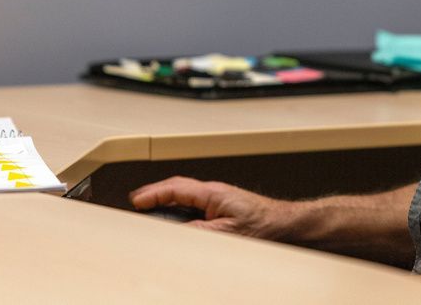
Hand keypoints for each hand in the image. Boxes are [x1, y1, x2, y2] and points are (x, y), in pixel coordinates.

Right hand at [129, 176, 290, 238]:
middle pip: (177, 189)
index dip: (152, 194)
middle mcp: (214, 192)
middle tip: (137, 203)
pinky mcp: (223, 207)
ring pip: (186, 196)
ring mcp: (218, 199)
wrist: (285, 223)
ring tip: (150, 208)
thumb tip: (175, 232)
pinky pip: (194, 204)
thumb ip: (199, 231)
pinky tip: (176, 217)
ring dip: (167, 200)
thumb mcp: (226, 232)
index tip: (135, 201)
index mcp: (212, 193)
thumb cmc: (264, 223)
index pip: (175, 189)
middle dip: (155, 194)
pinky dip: (180, 208)